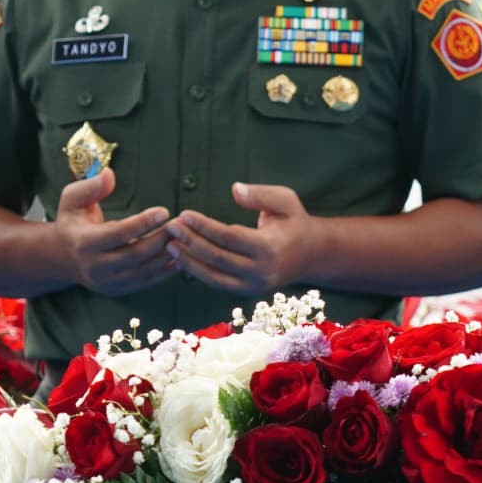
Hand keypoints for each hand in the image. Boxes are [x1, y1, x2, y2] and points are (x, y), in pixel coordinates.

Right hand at [51, 165, 180, 293]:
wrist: (59, 258)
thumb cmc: (70, 222)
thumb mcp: (72, 199)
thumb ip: (91, 186)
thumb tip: (109, 174)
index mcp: (83, 242)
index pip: (119, 233)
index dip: (143, 222)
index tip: (164, 211)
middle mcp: (94, 266)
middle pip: (135, 254)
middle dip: (161, 239)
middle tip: (180, 225)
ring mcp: (105, 282)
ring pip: (142, 271)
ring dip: (166, 256)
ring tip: (184, 239)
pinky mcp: (115, 290)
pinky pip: (144, 283)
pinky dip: (163, 272)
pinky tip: (179, 259)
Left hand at [167, 181, 316, 297]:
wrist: (312, 254)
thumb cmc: (295, 222)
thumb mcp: (286, 200)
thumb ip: (260, 194)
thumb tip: (234, 189)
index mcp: (271, 248)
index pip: (230, 237)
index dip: (204, 226)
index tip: (185, 214)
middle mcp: (262, 272)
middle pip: (218, 258)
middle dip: (191, 242)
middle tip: (171, 226)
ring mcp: (254, 286)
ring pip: (214, 276)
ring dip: (189, 261)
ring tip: (169, 245)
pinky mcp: (247, 292)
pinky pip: (218, 283)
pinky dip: (198, 271)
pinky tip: (182, 258)